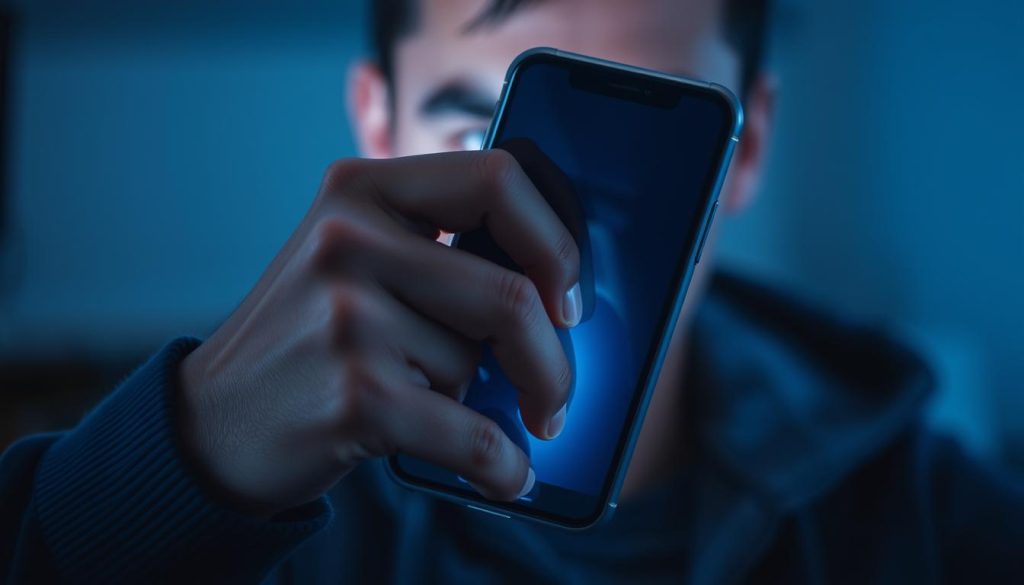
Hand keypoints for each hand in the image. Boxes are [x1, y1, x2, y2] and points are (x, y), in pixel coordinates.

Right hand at [177, 150, 580, 516]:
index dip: (555, 239)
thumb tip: (558, 284)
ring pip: (479, 366)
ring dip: (479, 403)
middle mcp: (347, 238)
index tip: (567, 296)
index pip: (498, 177)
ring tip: (443, 412)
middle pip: (512, 293)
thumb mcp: (355, 260)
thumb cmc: (309, 339)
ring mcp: (347, 316)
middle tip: (555, 395)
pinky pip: (472, 435)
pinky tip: (506, 475)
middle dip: (551, 361)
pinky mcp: (355, 393)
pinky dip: (502, 466)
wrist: (213, 423)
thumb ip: (439, 248)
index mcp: (360, 187)